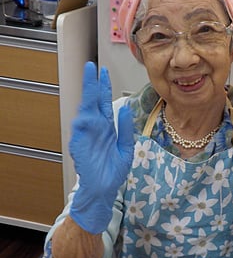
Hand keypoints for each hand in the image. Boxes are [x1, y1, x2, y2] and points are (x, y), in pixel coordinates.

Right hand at [69, 61, 133, 233]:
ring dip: (87, 98)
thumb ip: (125, 129)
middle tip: (92, 67)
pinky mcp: (80, 147)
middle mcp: (95, 128)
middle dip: (92, 85)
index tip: (103, 72)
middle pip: (93, 102)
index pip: (104, 102)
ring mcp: (86, 136)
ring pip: (85, 112)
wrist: (104, 189)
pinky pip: (80, 132)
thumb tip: (124, 110)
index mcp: (106, 127)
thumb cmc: (113, 170)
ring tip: (89, 82)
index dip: (103, 87)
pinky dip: (82, 123)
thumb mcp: (126, 148)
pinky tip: (86, 113)